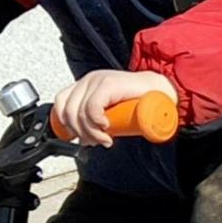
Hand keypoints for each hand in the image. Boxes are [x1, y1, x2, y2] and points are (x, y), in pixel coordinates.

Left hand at [51, 68, 175, 147]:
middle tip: (96, 142)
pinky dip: (95, 121)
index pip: (61, 102)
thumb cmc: (139, 103)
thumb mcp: (110, 113)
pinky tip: (106, 127)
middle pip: (68, 110)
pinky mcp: (108, 83)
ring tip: (105, 139)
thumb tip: (83, 140)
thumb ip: (94, 121)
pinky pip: (92, 107)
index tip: (77, 137)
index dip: (64, 123)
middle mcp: (88, 81)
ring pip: (79, 112)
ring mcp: (97, 80)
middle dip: (80, 133)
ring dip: (90, 132)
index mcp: (85, 86)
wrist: (161, 91)